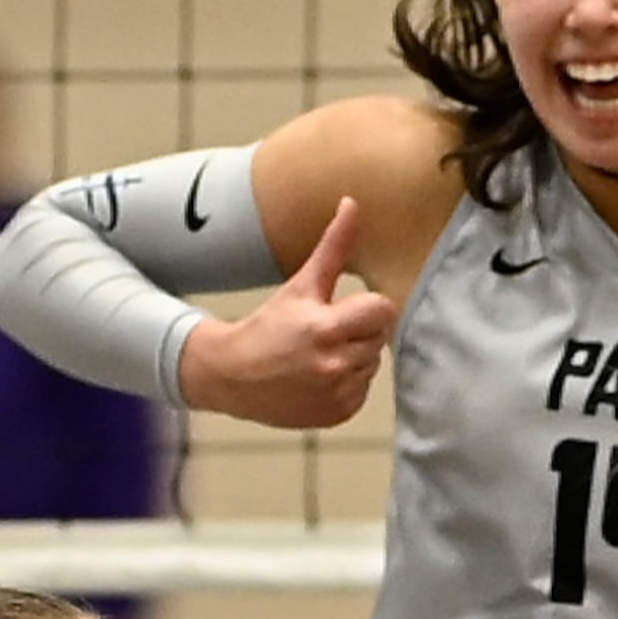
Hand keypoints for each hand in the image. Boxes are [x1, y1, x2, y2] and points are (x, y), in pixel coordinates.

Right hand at [178, 196, 392, 430]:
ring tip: (321, 354)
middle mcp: (334, 365)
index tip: (348, 308)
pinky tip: (321, 376)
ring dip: (355, 357)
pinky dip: (348, 383)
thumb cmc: (269, 326)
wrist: (234, 376)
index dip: (369, 307)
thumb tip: (353, 203)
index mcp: (326, 328)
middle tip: (327, 331)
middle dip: (359, 330)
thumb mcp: (301, 284)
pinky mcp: (337, 414)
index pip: (383, 311)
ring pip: (372, 364)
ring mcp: (337, 394)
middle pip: (379, 337)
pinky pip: (363, 390)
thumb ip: (333, 245)